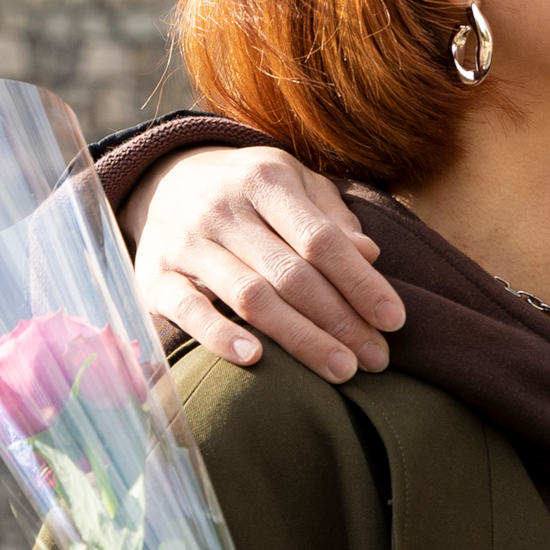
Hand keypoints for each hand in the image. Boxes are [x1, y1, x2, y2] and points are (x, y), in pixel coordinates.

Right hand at [125, 146, 402, 381]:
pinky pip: (189, 311)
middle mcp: (224, 209)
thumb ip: (332, 218)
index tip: (395, 320)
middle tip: (376, 359)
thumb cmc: (250, 192)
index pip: (322, 239)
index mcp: (267, 180)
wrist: (164, 180)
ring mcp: (186, 244)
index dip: (361, 282)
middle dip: (340, 321)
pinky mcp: (154, 278)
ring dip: (300, 338)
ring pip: (251, 297)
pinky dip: (220, 336)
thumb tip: (371, 254)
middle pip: (292, 274)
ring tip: (340, 369)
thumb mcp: (295, 184)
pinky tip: (256, 359)